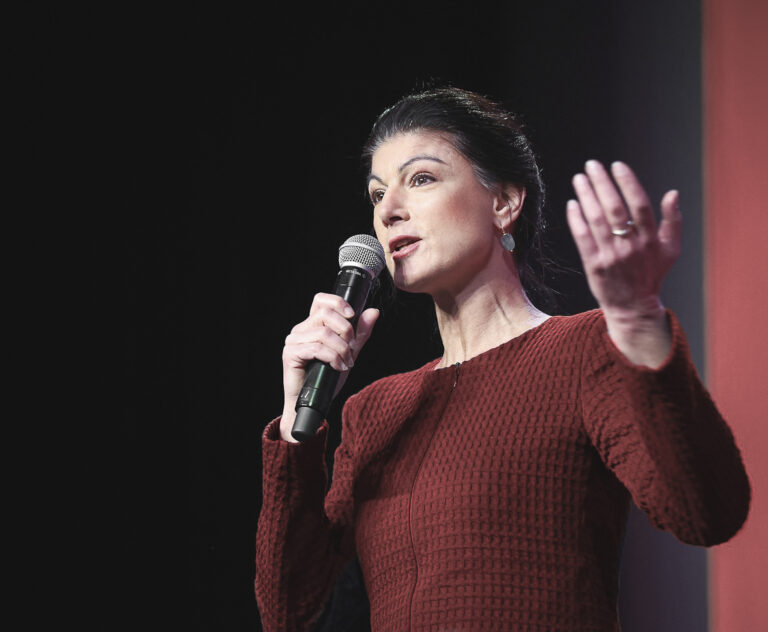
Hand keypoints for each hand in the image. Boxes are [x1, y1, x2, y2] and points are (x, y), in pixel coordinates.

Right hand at [280, 293, 378, 441]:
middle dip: (346, 330)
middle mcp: (300, 329)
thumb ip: (360, 333)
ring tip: (347, 362)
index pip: (321, 300)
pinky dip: (332, 357)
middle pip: (325, 313)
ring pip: (323, 333)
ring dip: (341, 349)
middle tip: (352, 348)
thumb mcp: (349, 352)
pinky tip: (338, 367)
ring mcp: (293, 341)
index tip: (352, 315)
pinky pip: (316, 348)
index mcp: (312, 325)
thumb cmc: (327, 378)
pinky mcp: (290, 354)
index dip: (337, 302)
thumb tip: (373, 312)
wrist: (314, 403)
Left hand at [566, 160, 681, 365]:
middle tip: (591, 165)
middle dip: (602, 183)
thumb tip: (673, 193)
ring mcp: (611, 256)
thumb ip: (673, 221)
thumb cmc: (651, 274)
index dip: (628, 182)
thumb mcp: (671, 249)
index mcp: (651, 239)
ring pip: (596, 220)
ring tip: (579, 178)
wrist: (633, 307)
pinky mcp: (594, 265)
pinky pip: (583, 238)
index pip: (639, 204)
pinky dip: (576, 219)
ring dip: (586, 196)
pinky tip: (572, 204)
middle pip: (614, 208)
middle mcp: (631, 246)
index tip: (617, 165)